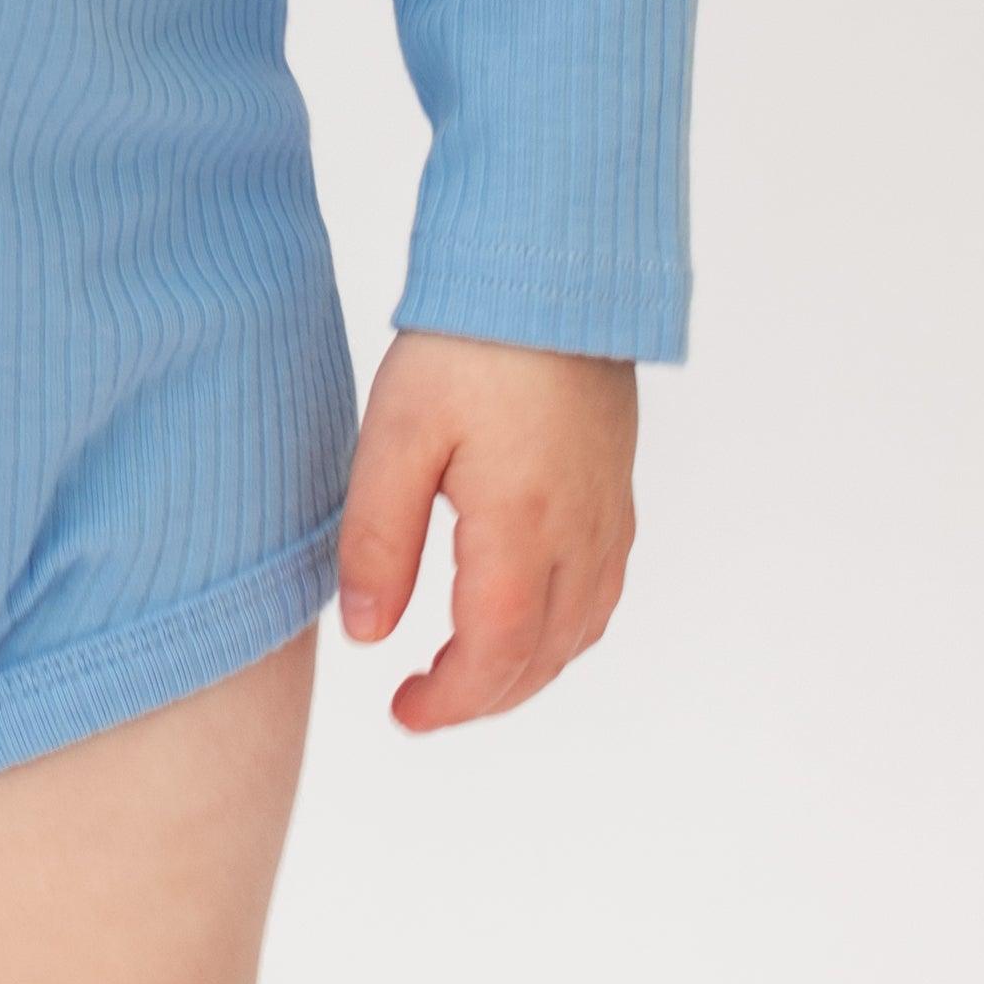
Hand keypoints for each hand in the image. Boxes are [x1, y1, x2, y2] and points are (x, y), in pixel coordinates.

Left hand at [334, 326, 636, 731]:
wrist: (551, 271)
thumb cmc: (467, 344)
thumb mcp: (395, 437)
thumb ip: (378, 541)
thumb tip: (367, 634)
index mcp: (521, 528)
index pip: (495, 653)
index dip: (450, 700)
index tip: (402, 711)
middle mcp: (580, 533)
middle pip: (542, 656)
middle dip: (483, 696)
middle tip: (422, 703)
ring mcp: (607, 512)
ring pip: (580, 630)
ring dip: (525, 669)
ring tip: (466, 672)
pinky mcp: (616, 488)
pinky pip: (602, 590)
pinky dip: (563, 630)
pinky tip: (526, 618)